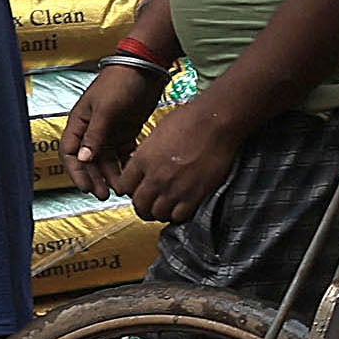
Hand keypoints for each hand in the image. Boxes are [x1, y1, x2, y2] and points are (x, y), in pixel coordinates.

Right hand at [61, 66, 165, 199]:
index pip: (70, 152)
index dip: (76, 172)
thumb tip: (82, 159)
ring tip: (122, 188)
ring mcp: (109, 132)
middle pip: (88, 161)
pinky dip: (125, 165)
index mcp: (79, 122)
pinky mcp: (125, 132)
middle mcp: (91, 129)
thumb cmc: (119, 84)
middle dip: (94, 178)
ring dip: (111, 175)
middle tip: (105, 194)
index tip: (85, 188)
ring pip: (106, 160)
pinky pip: (122, 155)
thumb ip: (94, 135)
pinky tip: (132, 175)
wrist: (144, 70)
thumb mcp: (105, 110)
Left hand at [119, 91, 243, 223]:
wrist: (214, 124)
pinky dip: (177, 216)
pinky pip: (179, 216)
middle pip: (139, 204)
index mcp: (141, 159)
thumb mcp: (155, 135)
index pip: (124, 186)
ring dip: (159, 213)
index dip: (129, 191)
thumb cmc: (187, 121)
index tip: (135, 191)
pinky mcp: (195, 195)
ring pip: (157, 214)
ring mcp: (175, 188)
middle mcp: (155, 177)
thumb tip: (144, 167)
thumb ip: (146, 155)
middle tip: (147, 206)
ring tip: (164, 208)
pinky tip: (179, 208)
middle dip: (141, 207)